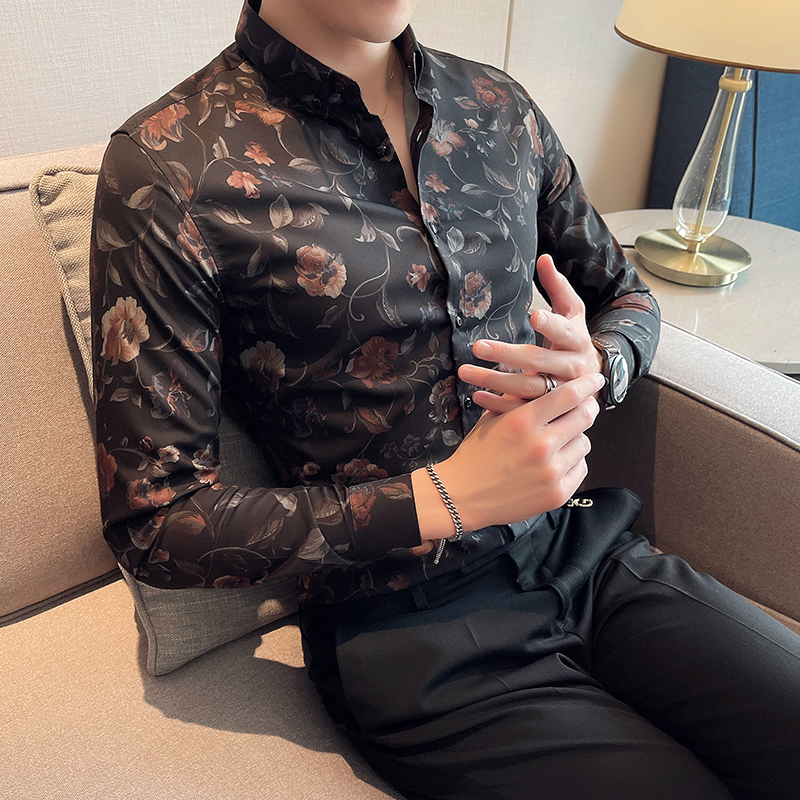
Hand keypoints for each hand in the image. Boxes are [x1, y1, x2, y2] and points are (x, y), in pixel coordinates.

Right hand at [411, 372, 603, 538]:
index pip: (569, 394)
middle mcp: (541, 445)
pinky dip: (572, 462)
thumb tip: (543, 376)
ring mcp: (551, 471)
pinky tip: (555, 462)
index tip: (594, 378)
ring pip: (584, 443)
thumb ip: (519, 397)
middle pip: (584, 416)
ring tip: (559, 440)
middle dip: (588, 406)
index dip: (586, 384)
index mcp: (523, 421)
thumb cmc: (476, 454)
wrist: (462, 495)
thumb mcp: (493, 418)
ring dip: (576, 437)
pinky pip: (580, 468)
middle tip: (586, 405)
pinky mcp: (557, 493)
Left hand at [458, 253, 602, 413]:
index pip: (564, 331)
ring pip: (526, 388)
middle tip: (478, 346)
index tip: (534, 316)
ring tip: (465, 371)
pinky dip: (497, 404)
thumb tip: (544, 258)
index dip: (550, 325)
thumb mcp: (573, 313)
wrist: (591, 378)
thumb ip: (558, 287)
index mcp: (577, 341)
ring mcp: (558, 392)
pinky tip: (475, 395)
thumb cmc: (575, 339)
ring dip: (494, 380)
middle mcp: (571, 368)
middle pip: (538, 361)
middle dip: (507, 354)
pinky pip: (520, 408)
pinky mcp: (546, 409)